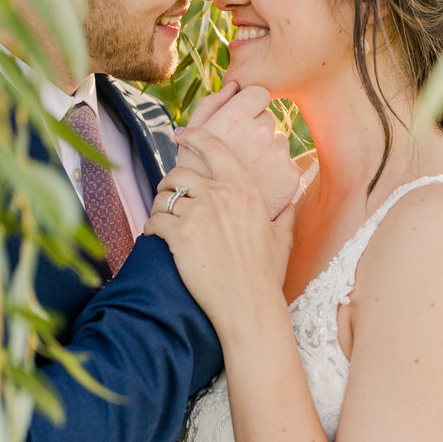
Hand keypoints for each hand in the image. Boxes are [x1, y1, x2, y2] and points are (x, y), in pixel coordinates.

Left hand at [146, 128, 294, 337]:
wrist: (249, 306)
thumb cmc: (266, 276)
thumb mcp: (282, 238)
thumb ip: (285, 213)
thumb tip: (291, 201)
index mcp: (244, 189)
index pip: (214, 147)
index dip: (193, 137)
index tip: (181, 135)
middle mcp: (221, 195)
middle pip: (179, 172)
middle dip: (169, 183)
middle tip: (169, 196)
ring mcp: (198, 214)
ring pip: (163, 197)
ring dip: (159, 208)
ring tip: (163, 221)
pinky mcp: (179, 235)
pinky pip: (154, 220)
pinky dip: (151, 228)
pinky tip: (157, 237)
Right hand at [176, 82, 299, 220]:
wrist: (211, 228)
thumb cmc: (195, 179)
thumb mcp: (191, 139)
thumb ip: (212, 105)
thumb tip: (234, 86)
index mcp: (236, 119)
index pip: (259, 93)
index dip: (248, 105)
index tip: (239, 120)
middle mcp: (262, 133)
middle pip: (268, 118)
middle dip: (255, 130)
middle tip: (237, 153)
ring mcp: (280, 156)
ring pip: (279, 142)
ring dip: (266, 152)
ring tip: (245, 173)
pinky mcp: (292, 178)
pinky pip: (287, 164)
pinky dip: (275, 174)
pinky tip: (258, 186)